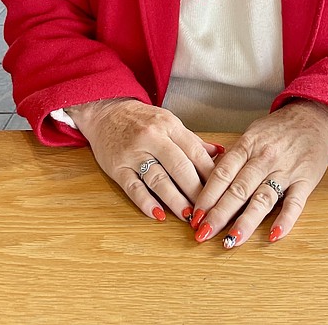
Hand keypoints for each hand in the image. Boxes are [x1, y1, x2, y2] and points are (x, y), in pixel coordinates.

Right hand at [66, 98, 221, 222]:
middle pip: (179, 167)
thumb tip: (219, 153)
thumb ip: (192, 140)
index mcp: (169, 126)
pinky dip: (146, 202)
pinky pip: (133, 187)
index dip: (210, 173)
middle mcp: (152, 138)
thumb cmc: (142, 120)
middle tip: (208, 210)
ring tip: (188, 216)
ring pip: (158, 179)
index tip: (221, 191)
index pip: (195, 152)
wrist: (106, 112)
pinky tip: (157, 214)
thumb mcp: (169, 122)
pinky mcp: (117, 167)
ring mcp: (134, 153)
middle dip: (196, 191)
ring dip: (175, 200)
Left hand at [189, 100, 327, 246]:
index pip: (222, 173)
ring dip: (246, 222)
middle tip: (202, 233)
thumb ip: (233, 157)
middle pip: (238, 189)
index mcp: (248, 145)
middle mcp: (265, 158)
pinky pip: (295, 203)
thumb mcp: (251, 134)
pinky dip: (285, 220)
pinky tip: (274, 236)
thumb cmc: (278, 128)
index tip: (194, 216)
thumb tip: (207, 180)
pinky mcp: (306, 180)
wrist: (314, 116)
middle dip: (218, 214)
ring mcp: (286, 170)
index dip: (207, 196)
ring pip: (263, 198)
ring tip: (231, 241)